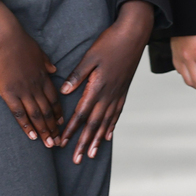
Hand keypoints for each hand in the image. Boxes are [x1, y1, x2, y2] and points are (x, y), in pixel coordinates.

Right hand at [0, 0, 61, 145]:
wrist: (5, 37)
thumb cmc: (20, 42)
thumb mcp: (39, 52)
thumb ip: (46, 63)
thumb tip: (54, 70)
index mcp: (43, 76)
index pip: (54, 99)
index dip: (59, 113)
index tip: (62, 124)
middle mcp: (36, 86)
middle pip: (48, 111)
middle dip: (54, 128)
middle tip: (58, 142)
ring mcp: (23, 90)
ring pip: (37, 115)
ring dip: (44, 131)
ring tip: (49, 144)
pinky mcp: (9, 93)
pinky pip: (19, 113)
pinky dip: (27, 126)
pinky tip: (32, 136)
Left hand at [58, 0, 155, 163]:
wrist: (133, 35)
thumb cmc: (110, 42)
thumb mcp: (90, 57)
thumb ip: (77, 76)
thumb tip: (64, 92)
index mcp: (97, 87)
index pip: (81, 114)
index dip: (70, 130)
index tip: (61, 143)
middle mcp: (108, 95)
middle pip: (93, 124)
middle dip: (83, 143)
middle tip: (76, 159)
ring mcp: (117, 94)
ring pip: (105, 123)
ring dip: (97, 140)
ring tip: (90, 154)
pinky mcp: (123, 91)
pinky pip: (116, 114)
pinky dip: (111, 127)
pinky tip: (107, 136)